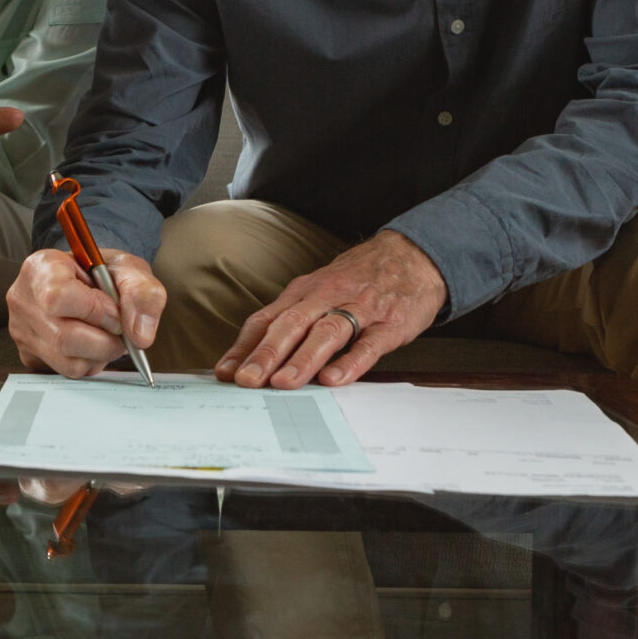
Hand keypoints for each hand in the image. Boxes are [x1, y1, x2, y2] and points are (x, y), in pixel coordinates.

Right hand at [6, 248, 165, 377]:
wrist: (87, 281)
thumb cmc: (102, 273)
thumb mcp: (129, 268)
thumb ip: (143, 293)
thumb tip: (140, 336)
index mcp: (40, 267)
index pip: (58, 297)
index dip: (95, 311)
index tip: (115, 313)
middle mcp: (23, 300)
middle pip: (64, 338)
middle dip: (105, 341)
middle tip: (119, 331)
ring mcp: (22, 332)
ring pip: (68, 363)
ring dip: (100, 355)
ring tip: (106, 335)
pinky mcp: (31, 356)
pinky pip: (66, 373)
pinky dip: (89, 363)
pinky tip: (91, 344)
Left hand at [216, 230, 445, 389]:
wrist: (413, 255)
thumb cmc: (360, 278)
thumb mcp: (320, 289)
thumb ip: (291, 319)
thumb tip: (252, 355)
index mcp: (305, 292)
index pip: (267, 319)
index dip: (244, 346)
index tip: (225, 372)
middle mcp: (327, 297)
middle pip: (291, 325)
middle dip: (266, 354)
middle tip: (246, 381)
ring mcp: (359, 309)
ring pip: (327, 332)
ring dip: (303, 359)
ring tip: (283, 383)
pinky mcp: (389, 323)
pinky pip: (368, 343)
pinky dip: (350, 361)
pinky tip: (334, 379)